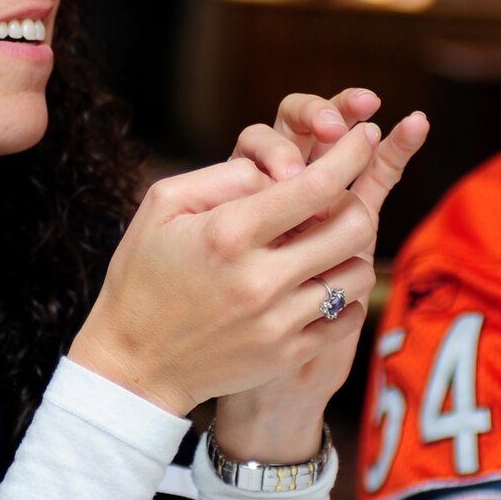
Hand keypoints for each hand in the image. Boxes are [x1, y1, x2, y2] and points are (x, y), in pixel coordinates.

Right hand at [69, 118, 390, 416]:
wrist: (135, 364)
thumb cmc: (144, 276)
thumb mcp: (164, 207)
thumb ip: (224, 176)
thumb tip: (280, 169)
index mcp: (229, 233)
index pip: (316, 185)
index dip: (351, 152)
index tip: (365, 136)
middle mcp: (260, 278)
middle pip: (352, 227)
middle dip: (356, 201)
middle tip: (341, 199)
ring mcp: (278, 321)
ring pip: (359, 272)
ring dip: (351, 250)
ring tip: (326, 245)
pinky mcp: (288, 353)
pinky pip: (348, 316)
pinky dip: (346, 295)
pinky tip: (321, 284)